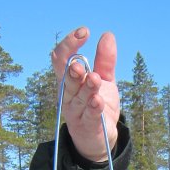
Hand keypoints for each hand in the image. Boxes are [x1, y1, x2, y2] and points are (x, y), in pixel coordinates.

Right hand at [51, 27, 119, 161]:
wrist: (101, 137)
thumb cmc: (98, 105)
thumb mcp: (105, 81)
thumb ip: (105, 61)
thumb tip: (107, 35)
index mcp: (69, 80)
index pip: (61, 59)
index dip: (69, 44)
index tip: (84, 32)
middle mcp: (68, 95)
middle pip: (66, 80)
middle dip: (73, 71)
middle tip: (80, 65)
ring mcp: (75, 112)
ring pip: (78, 97)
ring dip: (86, 88)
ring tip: (95, 79)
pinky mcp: (86, 126)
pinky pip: (88, 116)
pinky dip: (92, 108)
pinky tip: (97, 100)